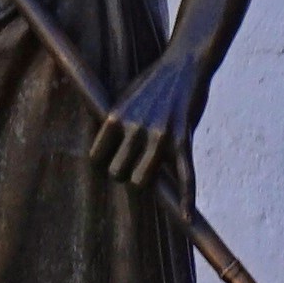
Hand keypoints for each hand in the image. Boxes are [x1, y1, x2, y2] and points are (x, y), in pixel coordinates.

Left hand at [90, 48, 208, 193]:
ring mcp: (161, 136)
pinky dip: (186, 199)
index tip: (113, 159)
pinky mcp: (184, 140)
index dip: (104, 163)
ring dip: (144, 182)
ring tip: (148, 175)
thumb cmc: (151, 83)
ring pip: (142, 180)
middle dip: (123, 173)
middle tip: (132, 165)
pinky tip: (186, 218)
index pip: (97, 158)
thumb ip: (115, 125)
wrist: (184, 64)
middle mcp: (135, 128)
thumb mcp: (124, 98)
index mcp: (115, 117)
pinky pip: (185, 177)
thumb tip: (105, 149)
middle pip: (118, 173)